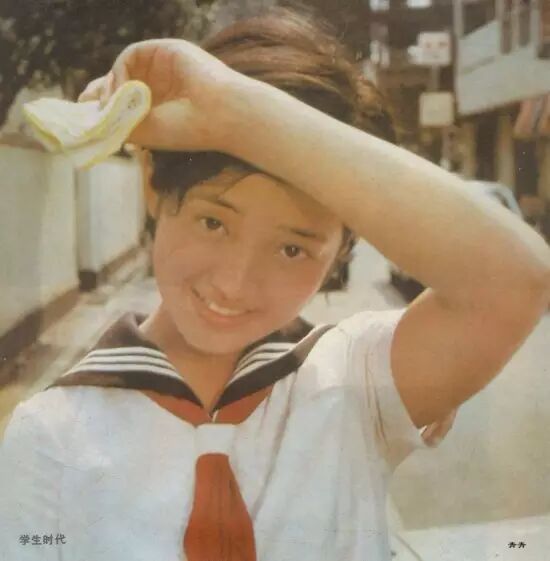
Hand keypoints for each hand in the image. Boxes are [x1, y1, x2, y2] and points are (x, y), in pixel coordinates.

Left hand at [78, 38, 241, 151]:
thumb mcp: (145, 132)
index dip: (104, 106)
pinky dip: (121, 70)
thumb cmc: (187, 129)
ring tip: (109, 104)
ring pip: (123, 69)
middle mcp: (160, 87)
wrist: (220, 114)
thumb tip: (89, 111)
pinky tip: (123, 89)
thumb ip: (116, 121)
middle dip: (100, 92)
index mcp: (160, 108)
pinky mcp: (166, 50)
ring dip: (111, 85)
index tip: (84, 114)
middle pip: (120, 83)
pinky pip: (131, 54)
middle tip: (82, 102)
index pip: (126, 103)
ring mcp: (163, 68)